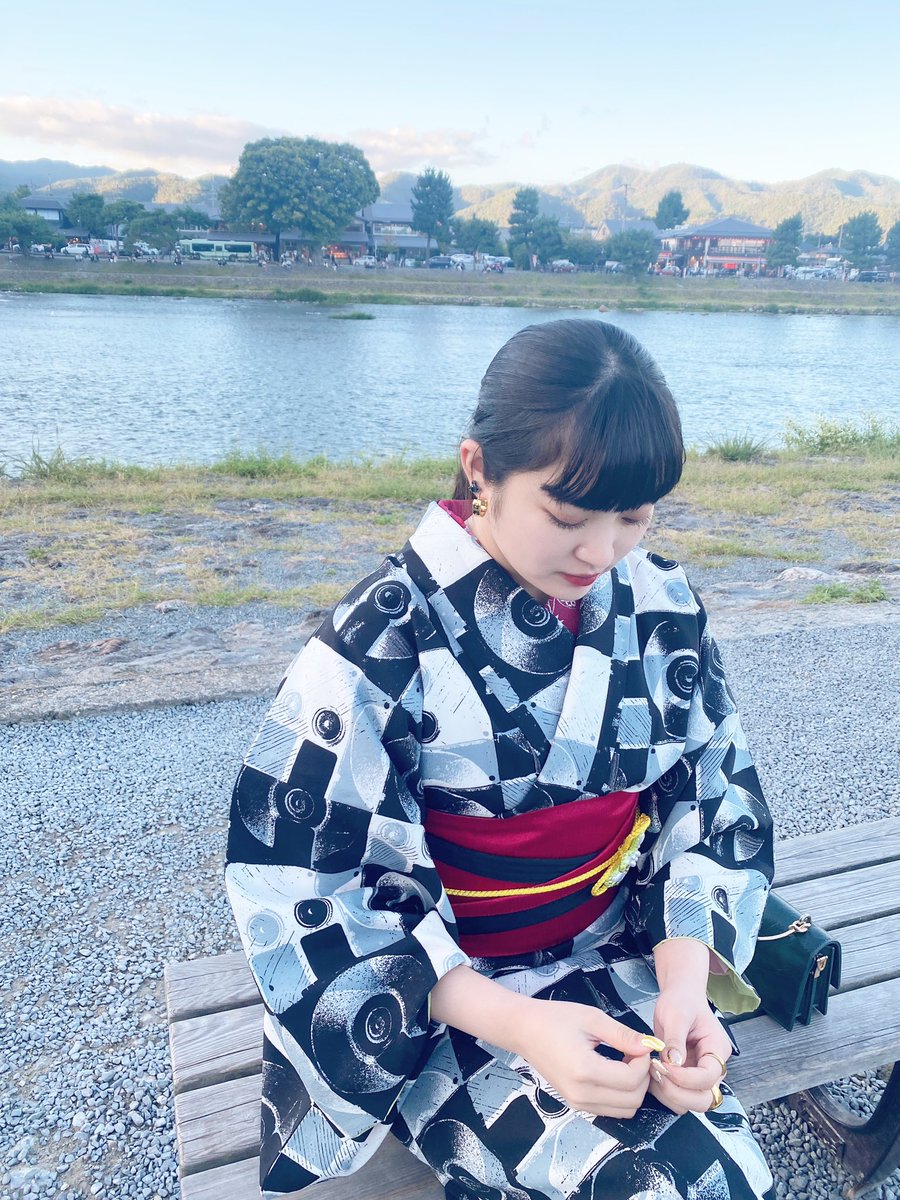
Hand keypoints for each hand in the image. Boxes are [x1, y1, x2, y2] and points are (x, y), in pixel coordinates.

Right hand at [515, 999, 652, 1117]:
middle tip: (635, 1053)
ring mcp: (578, 1103)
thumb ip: (623, 1035)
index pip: (631, 1081)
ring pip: (624, 1111)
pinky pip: (610, 1110)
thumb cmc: (554, 1019)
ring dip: (633, 1089)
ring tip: (624, 1062)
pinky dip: (621, 1095)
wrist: (524, 1030)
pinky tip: (614, 1071)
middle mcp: (581, 1094)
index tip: (641, 1045)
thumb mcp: (591, 1018)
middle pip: (632, 1101)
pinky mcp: (576, 1105)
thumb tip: (648, 1046)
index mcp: (585, 1071)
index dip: (644, 1063)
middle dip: (641, 1077)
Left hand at [648, 982, 731, 1114]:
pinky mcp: (686, 1077)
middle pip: (705, 1099)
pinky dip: (664, 1092)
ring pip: (691, 1103)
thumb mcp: (676, 1013)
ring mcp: (699, 1074)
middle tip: (657, 1072)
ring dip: (669, 1094)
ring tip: (652, 1072)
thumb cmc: (682, 1000)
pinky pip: (678, 1096)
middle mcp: (713, 1066)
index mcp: (717, 1048)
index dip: (685, 1078)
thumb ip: (675, 1039)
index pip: (708, 1076)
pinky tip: (651, 1074)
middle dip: (678, 1092)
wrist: (680, 996)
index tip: (663, 1066)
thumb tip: (673, 1063)